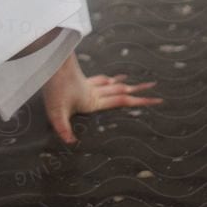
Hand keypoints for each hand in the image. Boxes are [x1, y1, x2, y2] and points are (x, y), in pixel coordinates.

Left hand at [41, 54, 161, 144]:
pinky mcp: (81, 79)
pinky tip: (110, 78)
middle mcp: (95, 92)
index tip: (156, 100)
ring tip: (135, 83)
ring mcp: (89, 84)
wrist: (49, 63)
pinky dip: (109, 79)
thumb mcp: (56, 112)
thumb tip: (71, 143)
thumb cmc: (53, 88)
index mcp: (94, 102)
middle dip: (139, 92)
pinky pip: (100, 79)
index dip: (140, 101)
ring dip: (125, 84)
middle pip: (122, 91)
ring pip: (112, 84)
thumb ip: (63, 128)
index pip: (123, 101)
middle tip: (155, 90)